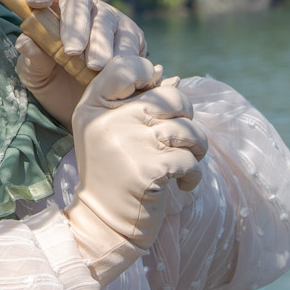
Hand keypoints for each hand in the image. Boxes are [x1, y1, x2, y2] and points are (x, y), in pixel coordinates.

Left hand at [15, 0, 160, 126]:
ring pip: (106, 20)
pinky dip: (123, 56)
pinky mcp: (132, 36)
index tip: (38, 2)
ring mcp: (108, 18)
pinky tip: (117, 72)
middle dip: (76, 24)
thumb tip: (25, 42)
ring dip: (100, 43)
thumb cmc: (53, 82)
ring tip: (95, 67)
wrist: (85, 107)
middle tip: (72, 51)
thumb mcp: (35, 75)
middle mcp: (81, 6)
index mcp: (50, 7)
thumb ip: (32, 58)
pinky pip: (130, 40)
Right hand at [66, 76, 208, 284]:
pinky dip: (192, 175)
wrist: (104, 223)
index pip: (125, 66)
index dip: (147, 74)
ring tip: (183, 163)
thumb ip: (135, 101)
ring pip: (188, 129)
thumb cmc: (113, 173)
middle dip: (185, 118)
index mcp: (94, 106)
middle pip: (171, 97)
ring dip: (195, 149)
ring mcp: (128, 144)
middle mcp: (108, 120)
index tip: (152, 99)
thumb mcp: (111, 131)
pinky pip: (190, 160)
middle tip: (177, 140)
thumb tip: (170, 76)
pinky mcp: (149, 170)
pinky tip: (179, 185)